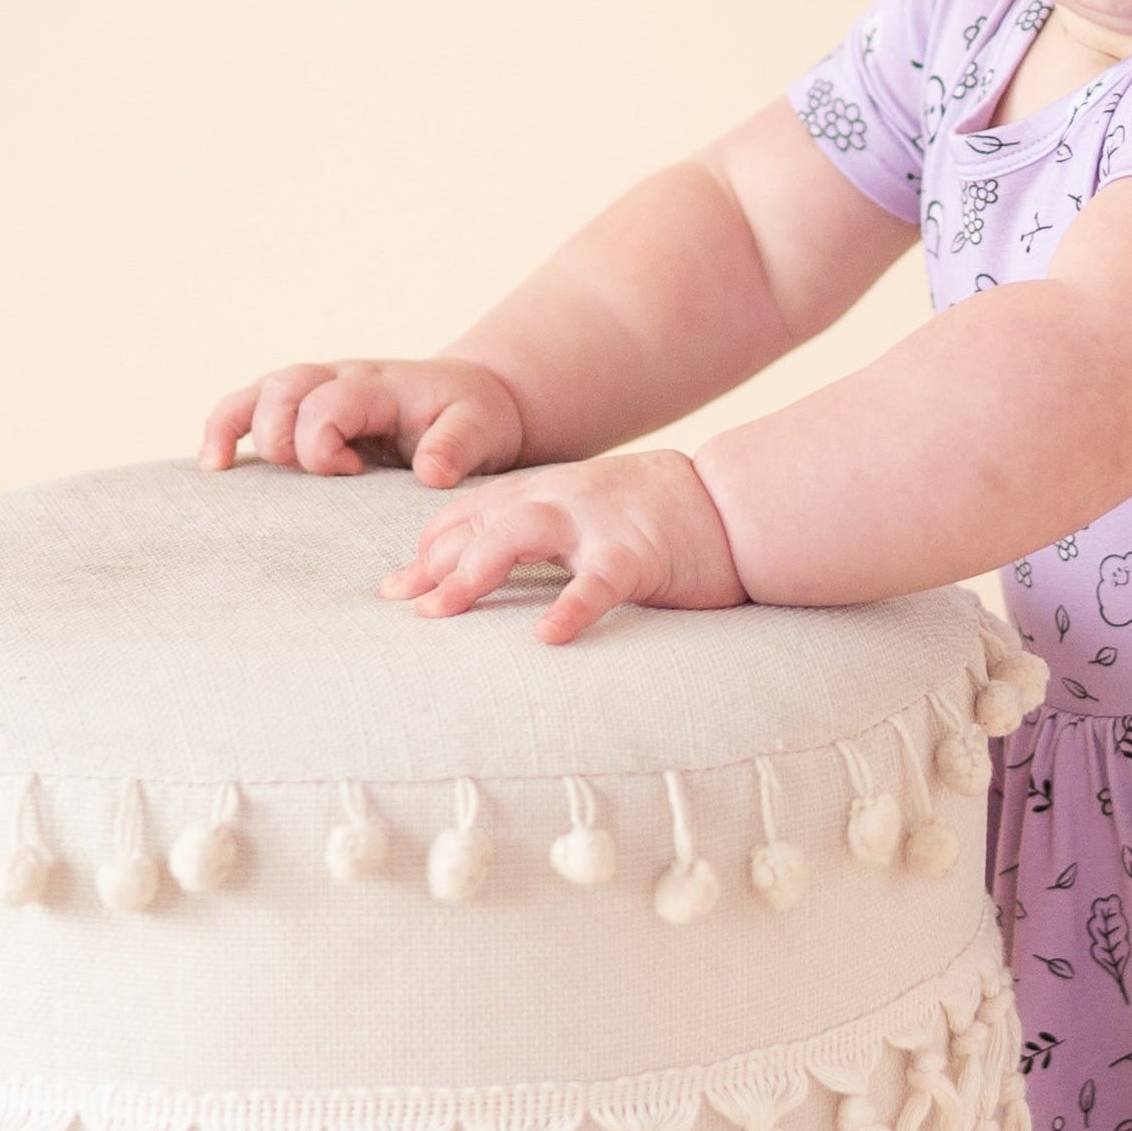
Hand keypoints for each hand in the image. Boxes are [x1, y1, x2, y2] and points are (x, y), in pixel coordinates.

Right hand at [200, 358, 525, 485]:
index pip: (328, 406)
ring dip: (238, 427)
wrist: (472, 398)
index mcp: (379, 384)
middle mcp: (340, 376)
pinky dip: (225, 427)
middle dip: (282, 439)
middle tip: (312, 477)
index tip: (354, 474)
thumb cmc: (474, 417)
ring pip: (260, 392)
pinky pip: (251, 405)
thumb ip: (456, 447)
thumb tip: (429, 473)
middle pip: (284, 392)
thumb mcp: (482, 429)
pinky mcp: (304, 404)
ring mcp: (318, 387)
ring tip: (219, 467)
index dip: (324, 447)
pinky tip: (214, 463)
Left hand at [377, 449, 746, 644]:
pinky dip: (570, 608)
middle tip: (399, 604)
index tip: (396, 584)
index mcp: (546, 492)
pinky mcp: (638, 556)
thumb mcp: (587, 511)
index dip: (429, 547)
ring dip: (473, 572)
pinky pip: (597, 583)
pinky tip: (546, 638)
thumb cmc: (658, 517)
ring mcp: (597, 525)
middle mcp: (560, 500)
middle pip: (478, 522)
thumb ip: (540, 532)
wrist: (734, 503)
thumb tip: (485, 569)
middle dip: (433, 562)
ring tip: (437, 612)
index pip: (469, 512)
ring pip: (518, 534)